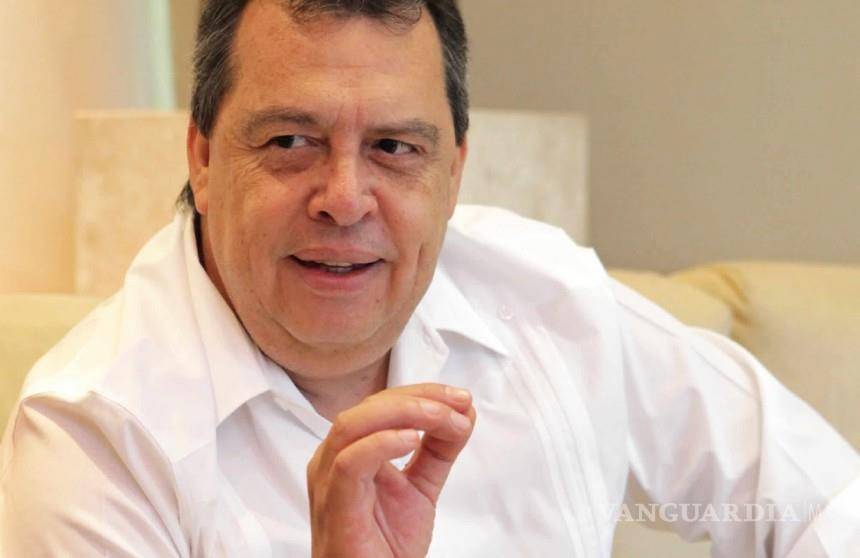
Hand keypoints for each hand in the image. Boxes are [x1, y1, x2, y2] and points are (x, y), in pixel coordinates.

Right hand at [306, 383, 475, 557]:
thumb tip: (463, 412)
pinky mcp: (334, 505)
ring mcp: (328, 481)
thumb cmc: (384, 546)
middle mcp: (333, 459)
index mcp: (350, 450)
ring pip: (353, 425)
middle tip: (457, 403)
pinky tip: (412, 438)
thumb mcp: (421, 487)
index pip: (382, 404)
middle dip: (418, 398)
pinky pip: (349, 463)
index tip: (461, 398)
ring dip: (403, 413)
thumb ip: (439, 450)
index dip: (423, 394)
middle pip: (369, 407)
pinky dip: (381, 443)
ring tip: (441, 416)